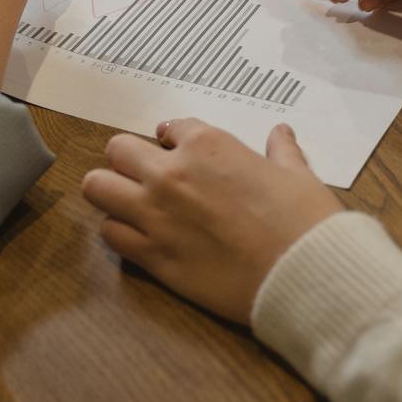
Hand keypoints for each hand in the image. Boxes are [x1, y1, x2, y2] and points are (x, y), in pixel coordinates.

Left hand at [83, 119, 344, 323]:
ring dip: (112, 192)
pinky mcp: (151, 256)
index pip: (169, 127)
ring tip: (131, 203)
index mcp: (207, 145)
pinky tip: (140, 236)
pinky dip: (119, 232)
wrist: (301, 274)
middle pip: (118, 150)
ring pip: (97, 187)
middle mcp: (171, 173)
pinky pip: (110, 234)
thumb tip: (281, 134)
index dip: (174, 139)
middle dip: (130, 160)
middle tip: (147, 175)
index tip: (178, 149)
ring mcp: (155, 215)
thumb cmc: (304, 221)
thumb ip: (281, 152)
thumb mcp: (297, 175)